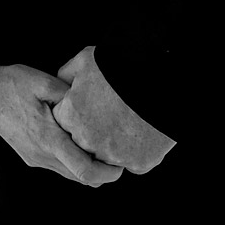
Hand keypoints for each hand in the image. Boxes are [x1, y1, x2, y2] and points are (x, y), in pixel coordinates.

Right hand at [0, 60, 123, 186]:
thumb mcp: (43, 82)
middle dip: (103, 172)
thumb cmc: (10, 83)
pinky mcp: (29, 156)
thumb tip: (94, 106)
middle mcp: (41, 155)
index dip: (108, 174)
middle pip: (82, 179)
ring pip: (70, 175)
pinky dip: (73, 161)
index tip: (121, 163)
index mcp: (48, 139)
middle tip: (114, 152)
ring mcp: (34, 158)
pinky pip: (59, 167)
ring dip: (87, 167)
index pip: (85, 171)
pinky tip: (74, 140)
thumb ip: (71, 96)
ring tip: (96, 145)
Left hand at [51, 45, 174, 173]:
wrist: (163, 82)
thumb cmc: (121, 68)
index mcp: (72, 116)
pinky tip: (140, 132)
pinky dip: (135, 152)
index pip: (61, 121)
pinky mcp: (139, 163)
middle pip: (81, 142)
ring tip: (125, 122)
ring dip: (111, 143)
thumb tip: (61, 86)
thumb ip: (65, 76)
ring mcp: (114, 155)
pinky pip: (131, 162)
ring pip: (105, 155)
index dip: (74, 111)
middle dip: (90, 130)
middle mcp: (89, 140)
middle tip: (107, 113)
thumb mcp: (85, 61)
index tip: (87, 104)